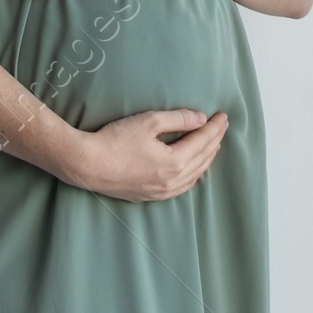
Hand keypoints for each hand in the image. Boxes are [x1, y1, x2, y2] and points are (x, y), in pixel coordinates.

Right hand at [58, 108, 229, 200]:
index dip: (214, 127)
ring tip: (212, 145)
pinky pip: (182, 187)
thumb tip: (201, 118)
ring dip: (206, 159)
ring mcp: (161, 192)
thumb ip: (178, 119)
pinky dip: (193, 175)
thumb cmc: (115, 140)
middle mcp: (172, 181)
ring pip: (194, 176)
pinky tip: (193, 169)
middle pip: (202, 160)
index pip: (202, 141)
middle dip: (214, 141)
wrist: (88, 165)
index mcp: (175, 162)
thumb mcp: (148, 122)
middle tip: (222, 127)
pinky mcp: (150, 196)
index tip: (223, 116)